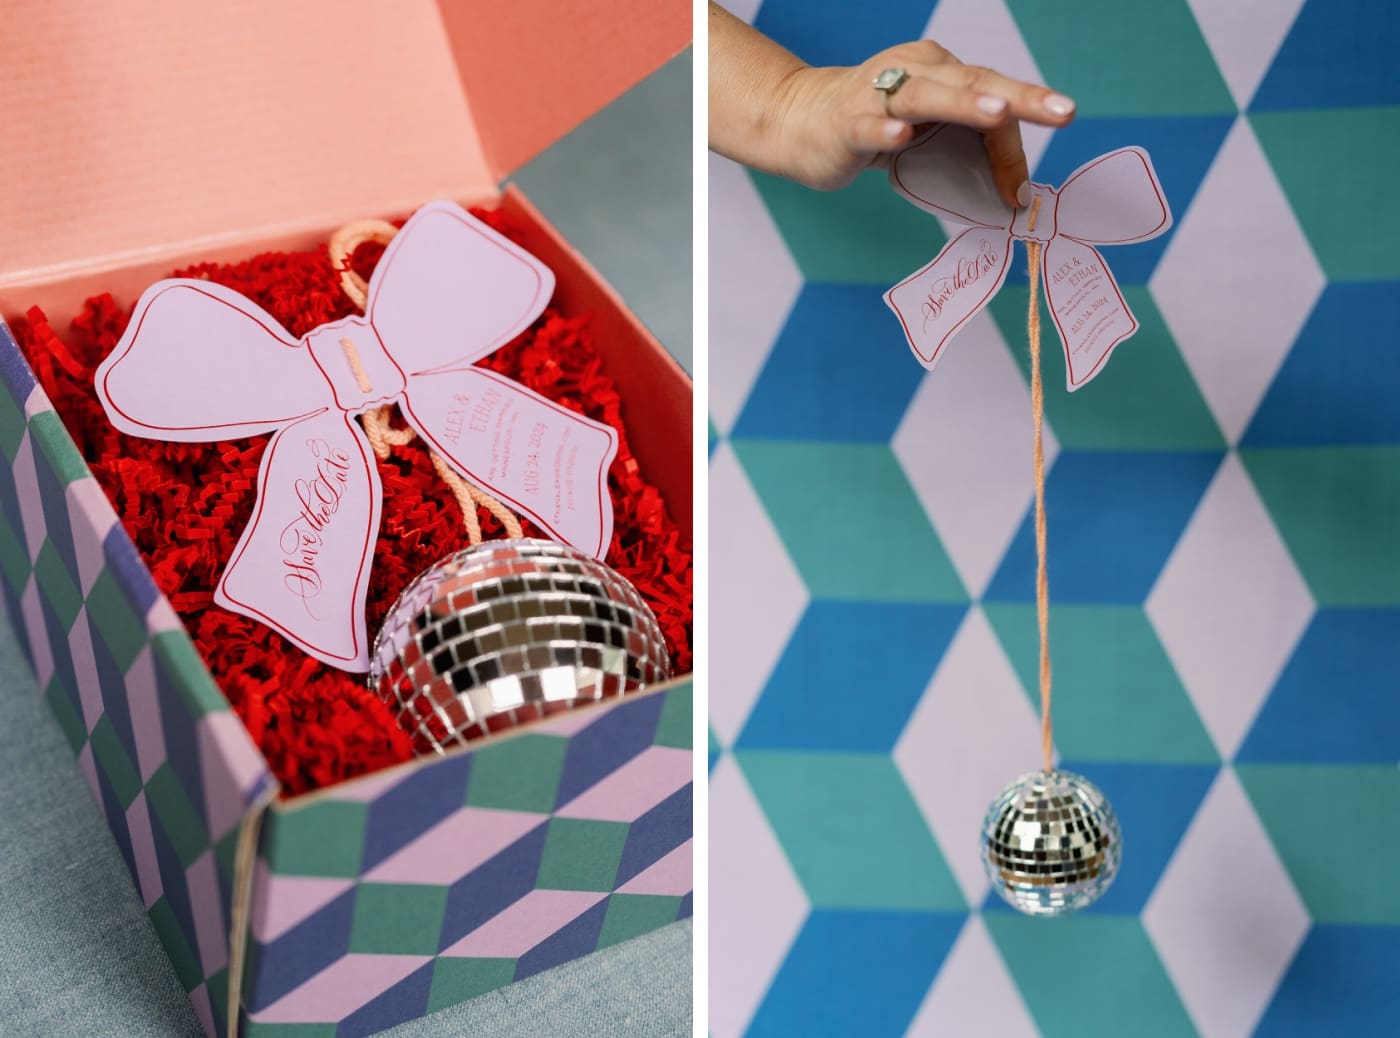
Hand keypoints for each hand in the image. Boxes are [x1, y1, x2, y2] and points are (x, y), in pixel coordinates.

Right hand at [770, 40, 1075, 203]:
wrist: (799, 120)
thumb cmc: (875, 125)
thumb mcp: (930, 135)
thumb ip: (971, 152)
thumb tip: (1017, 193)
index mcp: (940, 69)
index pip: (990, 95)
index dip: (1018, 135)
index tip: (1029, 183)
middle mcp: (912, 72)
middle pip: (972, 82)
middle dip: (1017, 97)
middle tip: (1060, 111)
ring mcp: (876, 95)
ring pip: (925, 96)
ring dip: (964, 104)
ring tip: (998, 113)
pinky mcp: (845, 124)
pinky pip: (866, 125)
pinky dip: (884, 129)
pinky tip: (900, 135)